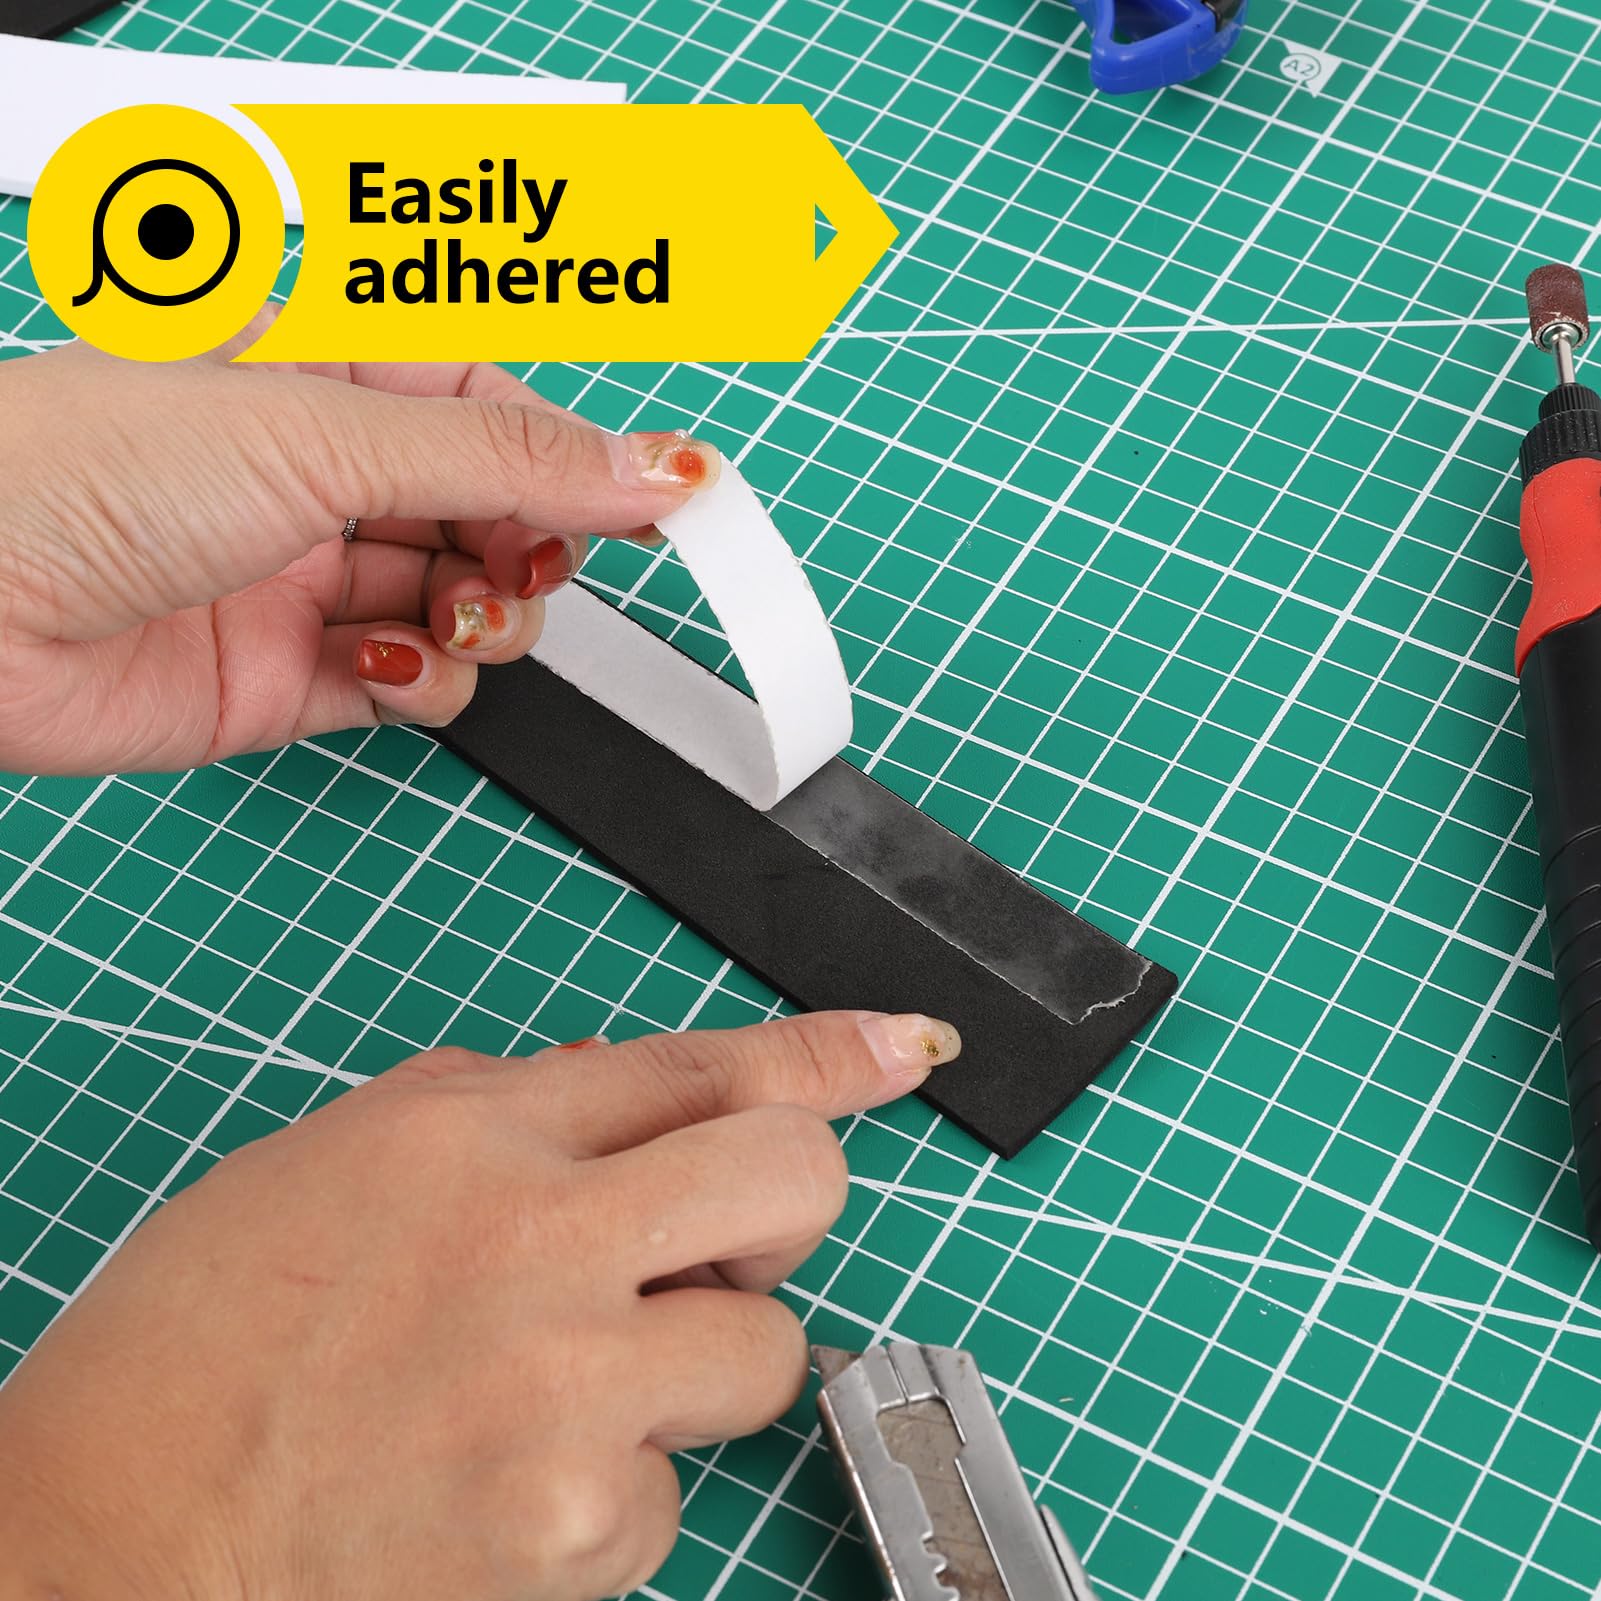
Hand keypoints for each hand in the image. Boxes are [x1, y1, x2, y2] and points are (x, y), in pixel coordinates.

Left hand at [0, 315, 717, 773]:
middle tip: (526, 564)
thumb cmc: (87, 471)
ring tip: (448, 616)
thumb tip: (650, 464)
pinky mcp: (303, 674)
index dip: (582, 461)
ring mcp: (319, 577)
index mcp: (334, 373)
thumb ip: (507, 457)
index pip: (503, 413)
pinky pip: (420, 681)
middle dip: (531, 548)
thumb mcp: (326, 431)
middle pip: (501, 515)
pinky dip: (426, 680)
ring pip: (472, 605)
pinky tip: (382, 661)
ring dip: (486, 619)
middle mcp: (329, 474)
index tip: (664, 502)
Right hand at [0, 1009, 962, 1600]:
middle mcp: (534, 1239)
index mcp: (473, 1133)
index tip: (904, 1045)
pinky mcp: (578, 1527)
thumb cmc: (208, 1343)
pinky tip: (506, 1487)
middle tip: (710, 1246)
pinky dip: (619, 1490)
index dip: (828, 1052)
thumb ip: (514, 1112)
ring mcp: (567, 1387)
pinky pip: (680, 1492)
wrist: (111, 1543)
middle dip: (785, 1207)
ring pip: (764, 1349)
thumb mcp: (353, 1162)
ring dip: (694, 1368)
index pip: (705, 1064)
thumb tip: (652, 1097)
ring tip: (557, 1395)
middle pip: (795, 1181)